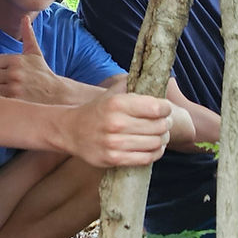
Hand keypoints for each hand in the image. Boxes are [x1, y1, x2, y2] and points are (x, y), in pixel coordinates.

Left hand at [0, 14, 58, 101]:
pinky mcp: (14, 101)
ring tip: (10, 90)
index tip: (5, 71)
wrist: (56, 94)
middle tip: (7, 82)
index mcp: (16, 60)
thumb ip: (28, 35)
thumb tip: (25, 17)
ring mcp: (14, 88)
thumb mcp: (35, 53)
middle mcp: (14, 73)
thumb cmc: (42, 72)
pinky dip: (1, 100)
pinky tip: (11, 98)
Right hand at [61, 91, 175, 169]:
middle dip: (167, 124)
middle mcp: (116, 123)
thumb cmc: (98, 110)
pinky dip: (155, 153)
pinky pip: (146, 158)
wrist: (71, 130)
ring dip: (163, 139)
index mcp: (117, 103)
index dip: (166, 108)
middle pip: (159, 126)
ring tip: (161, 135)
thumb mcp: (112, 92)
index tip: (165, 109)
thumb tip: (161, 79)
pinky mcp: (113, 159)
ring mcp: (114, 143)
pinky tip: (154, 147)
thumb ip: (134, 84)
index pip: (156, 107)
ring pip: (155, 143)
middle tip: (166, 123)